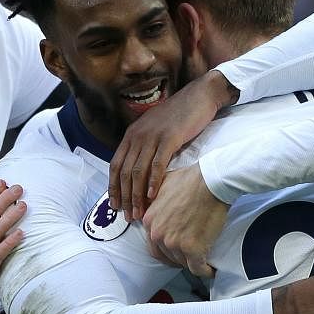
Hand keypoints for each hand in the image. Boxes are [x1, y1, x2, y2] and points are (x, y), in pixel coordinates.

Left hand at [109, 69, 235, 219]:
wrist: (199, 96)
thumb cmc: (179, 116)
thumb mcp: (155, 129)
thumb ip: (145, 147)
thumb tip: (140, 172)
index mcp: (131, 135)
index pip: (115, 165)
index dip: (114, 187)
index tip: (116, 205)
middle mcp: (138, 135)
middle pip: (125, 171)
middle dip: (125, 197)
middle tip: (129, 216)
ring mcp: (152, 136)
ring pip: (139, 171)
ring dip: (137, 195)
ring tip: (140, 212)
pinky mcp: (169, 138)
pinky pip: (157, 164)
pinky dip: (153, 181)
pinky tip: (153, 195)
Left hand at [141, 164, 228, 277]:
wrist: (210, 182)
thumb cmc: (191, 179)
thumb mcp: (162, 186)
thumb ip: (154, 200)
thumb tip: (152, 202)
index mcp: (149, 220)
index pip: (153, 245)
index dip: (166, 250)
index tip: (176, 250)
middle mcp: (158, 234)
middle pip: (167, 256)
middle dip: (178, 258)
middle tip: (190, 257)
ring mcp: (174, 243)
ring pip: (182, 262)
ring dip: (192, 263)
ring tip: (202, 261)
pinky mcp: (193, 249)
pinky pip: (197, 268)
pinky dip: (205, 271)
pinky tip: (211, 270)